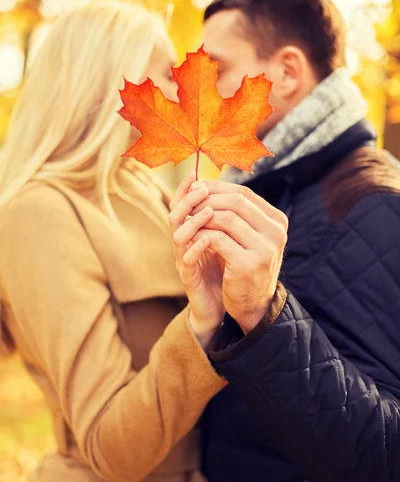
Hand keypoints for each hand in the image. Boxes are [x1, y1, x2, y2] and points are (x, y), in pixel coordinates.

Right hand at [169, 171, 224, 346]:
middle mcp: (184, 243)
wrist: (221, 308)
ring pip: (178, 235)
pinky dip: (196, 247)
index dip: (186, 189)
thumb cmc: (224, 272)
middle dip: (188, 199)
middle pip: (175, 214)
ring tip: (209, 210)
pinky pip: (186, 260)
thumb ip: (225, 222)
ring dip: (193, 220)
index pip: (182, 205)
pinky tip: (209, 239)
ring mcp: (184, 260)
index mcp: (192, 232)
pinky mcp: (188, 278)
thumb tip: (237, 195)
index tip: (195, 173)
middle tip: (203, 189)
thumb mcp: (226, 242)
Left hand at [189, 180, 287, 333]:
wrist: (254, 306)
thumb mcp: (249, 238)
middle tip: (188, 202)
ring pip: (225, 218)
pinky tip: (191, 236)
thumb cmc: (246, 268)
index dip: (218, 187)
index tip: (196, 187)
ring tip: (187, 218)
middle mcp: (276, 232)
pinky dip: (201, 234)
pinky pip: (217, 239)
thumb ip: (238, 214)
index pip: (245, 194)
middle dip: (207, 199)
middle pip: (235, 202)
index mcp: (278, 221)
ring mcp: (264, 248)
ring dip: (201, 216)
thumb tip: (206, 184)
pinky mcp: (247, 264)